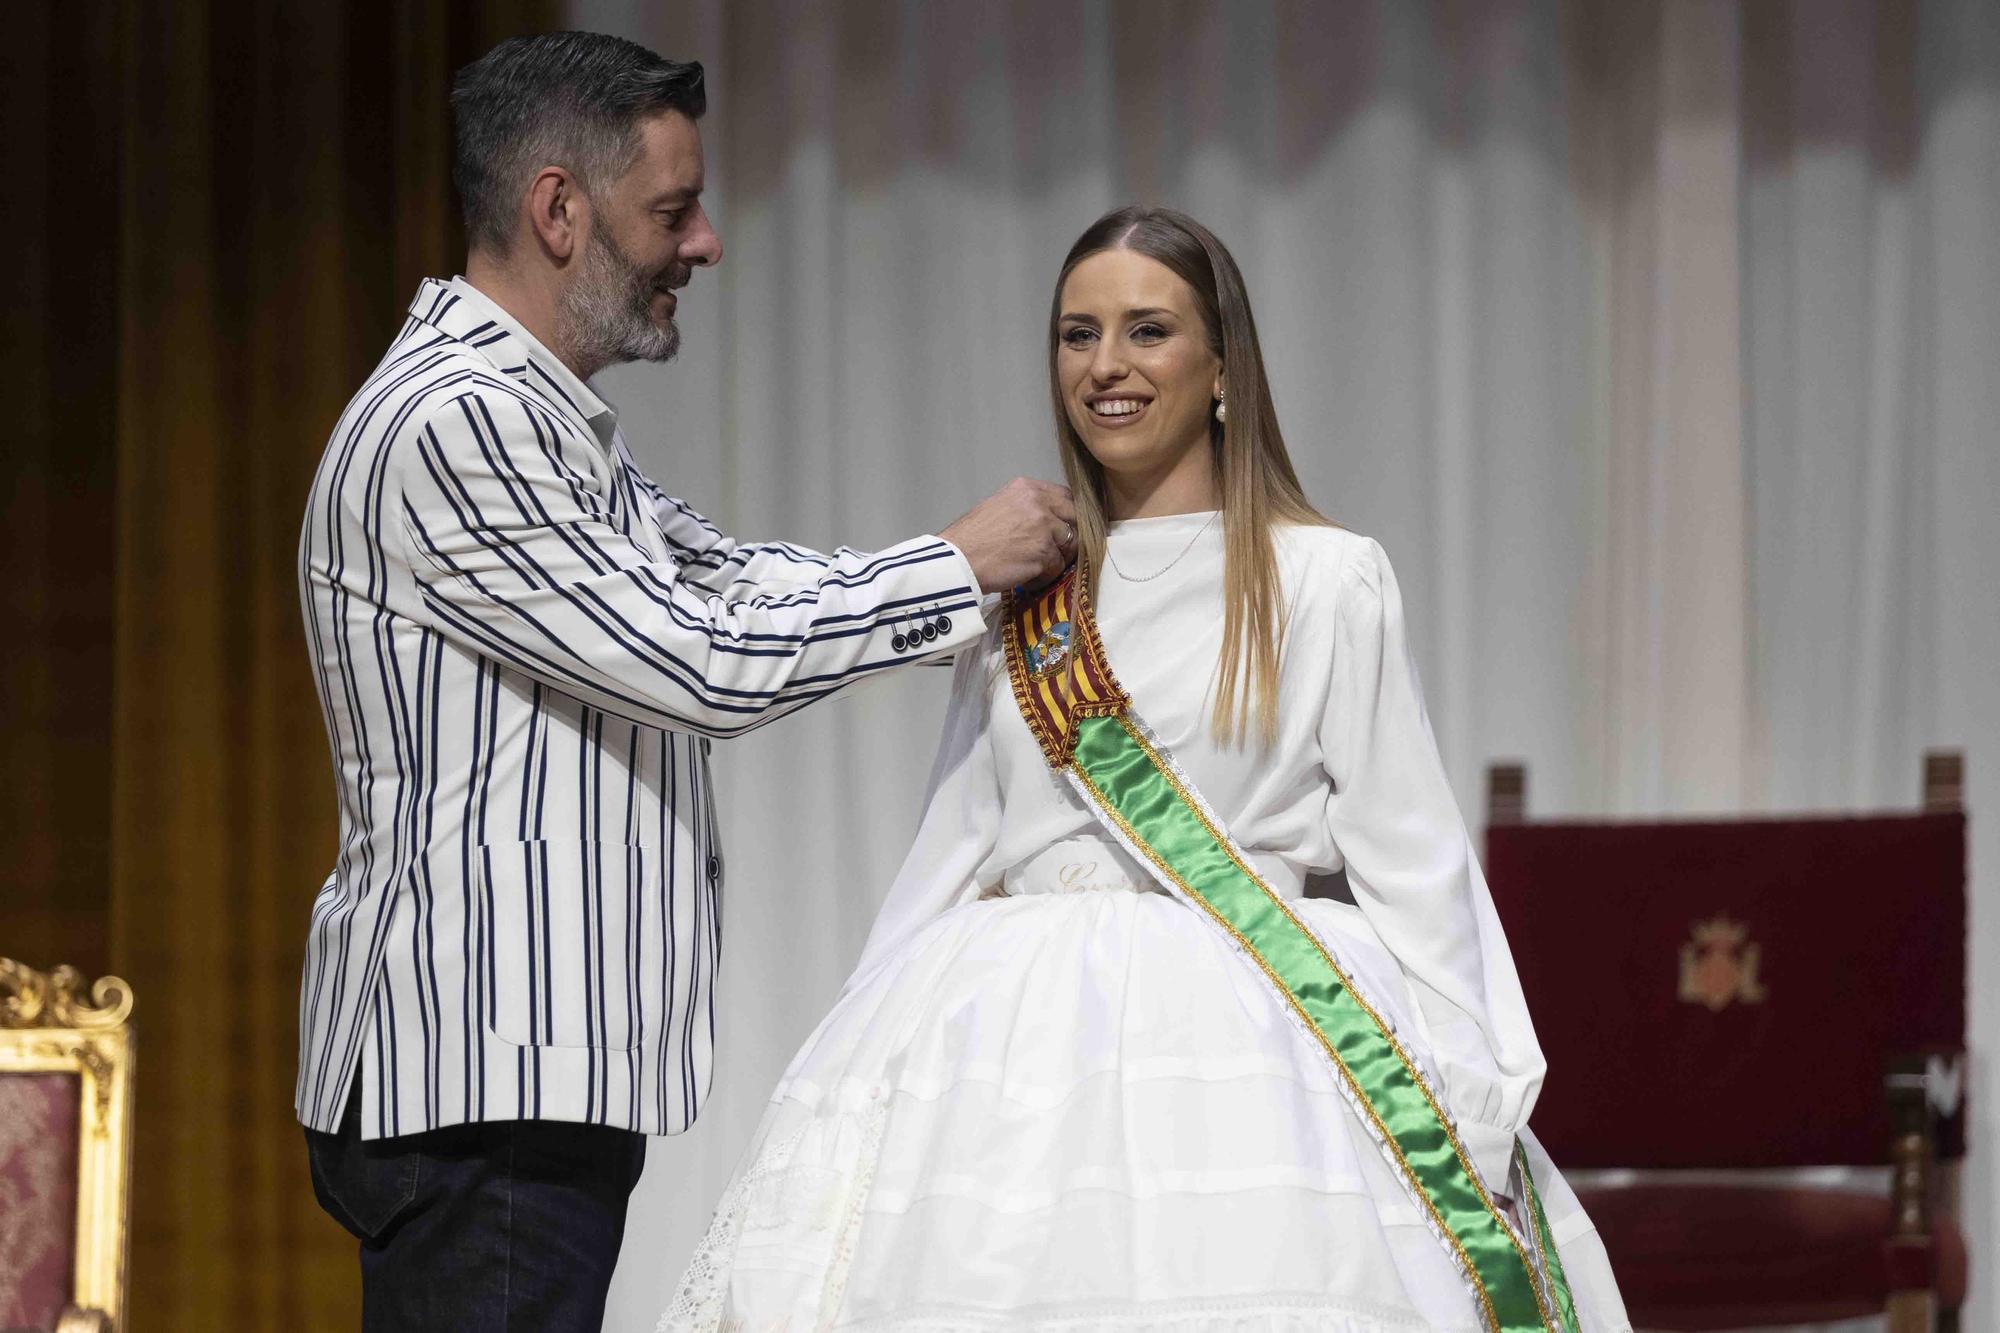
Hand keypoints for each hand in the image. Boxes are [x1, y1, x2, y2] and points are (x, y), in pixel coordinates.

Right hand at [939, 478, 1076, 594]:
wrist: (957, 560)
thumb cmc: (971, 538)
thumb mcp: (999, 507)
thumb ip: (1027, 508)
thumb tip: (1051, 520)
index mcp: (1027, 488)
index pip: (1065, 496)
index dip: (1067, 515)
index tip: (1062, 530)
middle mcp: (1039, 502)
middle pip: (1075, 518)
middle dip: (1068, 536)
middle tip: (1054, 552)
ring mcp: (1044, 526)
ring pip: (1069, 544)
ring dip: (1056, 559)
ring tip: (1035, 568)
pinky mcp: (1044, 551)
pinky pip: (1057, 567)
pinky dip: (1044, 576)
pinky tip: (1028, 578)